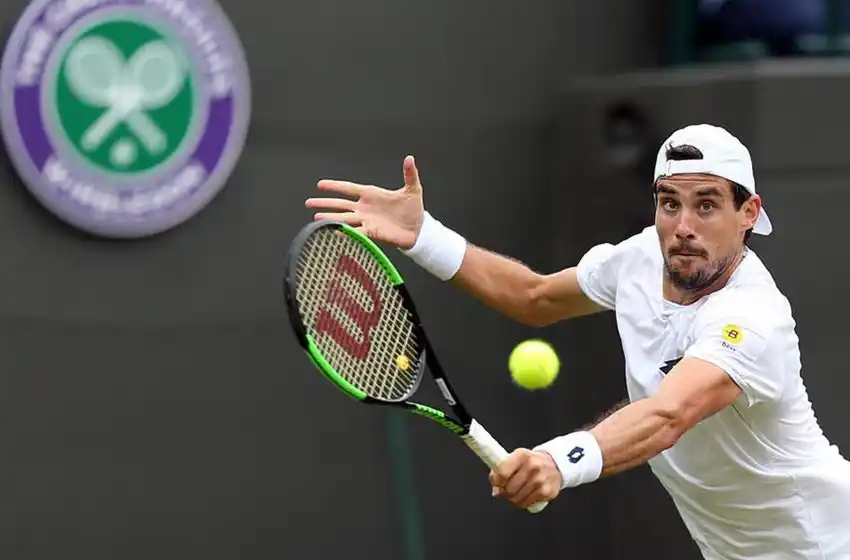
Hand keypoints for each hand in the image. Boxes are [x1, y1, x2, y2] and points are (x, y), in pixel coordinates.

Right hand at [307, 155, 425, 248]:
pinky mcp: (372, 233)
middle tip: (308, 202)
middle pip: (341, 204)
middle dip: (325, 203)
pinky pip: (356, 232)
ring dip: (330, 218)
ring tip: (316, 218)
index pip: (349, 188)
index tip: (320, 184)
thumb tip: (409, 158)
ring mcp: (367, 221)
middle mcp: (365, 208)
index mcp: (372, 194)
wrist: (418, 229)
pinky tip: (333, 231)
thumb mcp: (413, 189)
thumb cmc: (414, 209)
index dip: (335, 186)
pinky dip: (345, 232)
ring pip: (344, 218)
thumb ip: (409, 174)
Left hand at [489, 449, 561, 509]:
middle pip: (509, 488)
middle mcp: (532, 466)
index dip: (496, 481)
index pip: (502, 472)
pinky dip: (522, 502)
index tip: (496, 484)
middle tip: (504, 491)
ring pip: (517, 498)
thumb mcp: (515, 458)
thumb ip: (502, 470)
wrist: (554, 464)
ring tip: (514, 494)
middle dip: (503, 492)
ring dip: (512, 499)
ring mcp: (540, 480)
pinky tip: (524, 496)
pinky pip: (527, 503)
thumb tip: (496, 490)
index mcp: (522, 455)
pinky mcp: (546, 492)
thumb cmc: (530, 462)